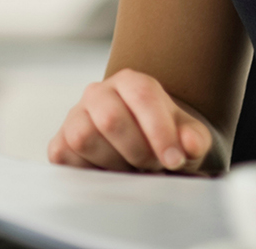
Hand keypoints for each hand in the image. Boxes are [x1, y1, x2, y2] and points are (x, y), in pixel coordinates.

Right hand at [48, 69, 220, 173]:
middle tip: (153, 165)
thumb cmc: (165, 139)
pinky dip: (90, 170)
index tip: (174, 160)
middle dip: (137, 151)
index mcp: (130, 82)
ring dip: (113, 163)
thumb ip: (194, 138)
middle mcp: (98, 93)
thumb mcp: (188, 137)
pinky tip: (110, 172)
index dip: (158, 130)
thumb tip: (190, 145)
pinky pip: (66, 156)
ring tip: (131, 169)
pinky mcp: (60, 143)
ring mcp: (75, 117)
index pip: (141, 95)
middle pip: (110, 119)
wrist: (144, 149)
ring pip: (83, 137)